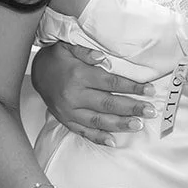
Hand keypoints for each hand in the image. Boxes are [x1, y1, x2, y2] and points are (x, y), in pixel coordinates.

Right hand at [31, 41, 155, 146]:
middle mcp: (74, 96)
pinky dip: (98, 138)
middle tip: (150, 110)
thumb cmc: (57, 58)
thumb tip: (103, 58)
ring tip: (138, 125)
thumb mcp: (68, 46)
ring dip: (120, 124)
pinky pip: (83, 132)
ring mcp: (69, 111)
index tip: (149, 90)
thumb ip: (86, 51)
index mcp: (79, 76)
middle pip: (108, 104)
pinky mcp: (65, 120)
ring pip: (98, 121)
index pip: (110, 83)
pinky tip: (113, 141)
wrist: (36, 72)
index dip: (131, 87)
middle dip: (132, 107)